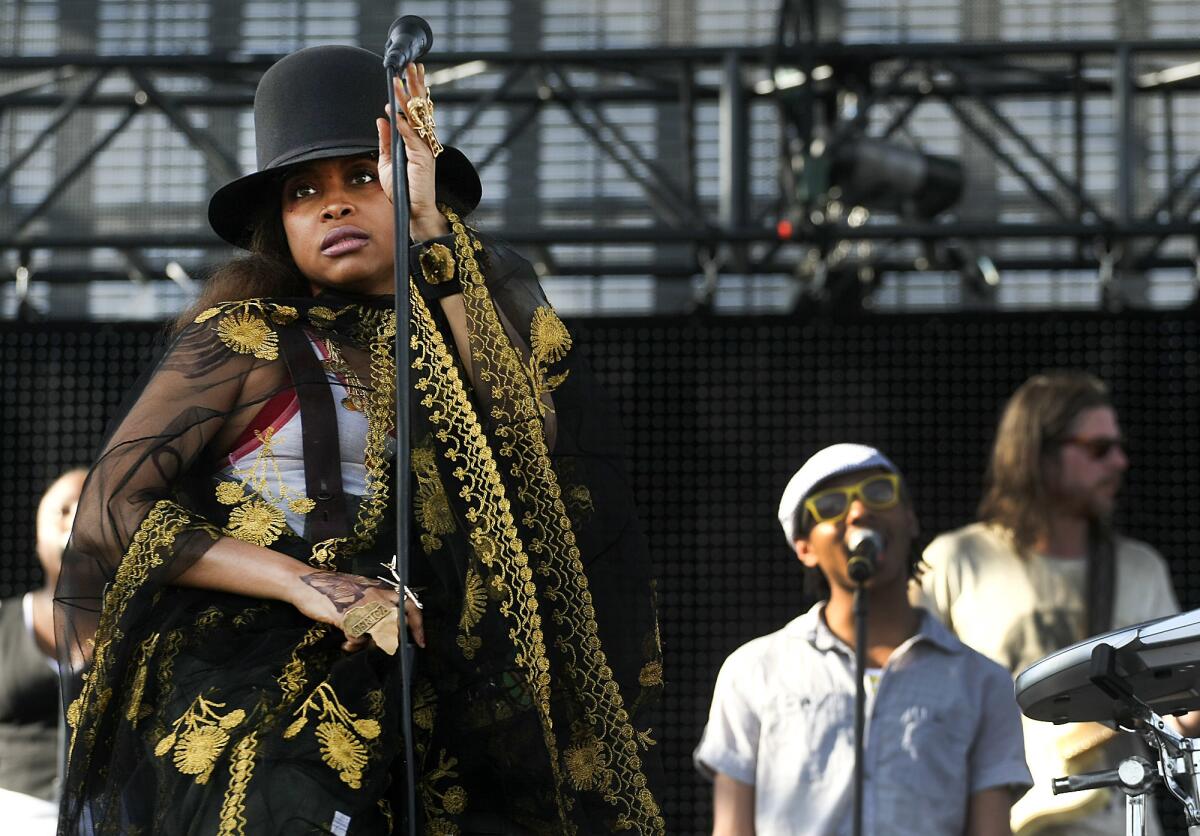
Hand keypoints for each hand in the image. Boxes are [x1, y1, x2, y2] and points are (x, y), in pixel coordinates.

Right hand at [293, 570, 425, 650]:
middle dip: (391, 640)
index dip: (418, 626)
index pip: (410, 606)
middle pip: (397, 624)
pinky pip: (358, 638)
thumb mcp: (362, 592)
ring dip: (368, 644)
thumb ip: (376, 605)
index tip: (420, 643)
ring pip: (380, 634)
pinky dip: (352, 645)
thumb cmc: (334, 589)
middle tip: (381, 647)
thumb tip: (387, 629)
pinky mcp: (347, 616)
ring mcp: (363, 606)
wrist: (307, 583)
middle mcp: (376, 597)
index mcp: (381, 590)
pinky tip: (345, 644)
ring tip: (356, 643)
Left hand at [376, 62, 449, 241]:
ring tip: (400, 81)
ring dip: (406, 99)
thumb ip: (386, 140)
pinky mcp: (423, 160)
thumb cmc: (403, 190)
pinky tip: (396, 113)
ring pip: (416, 119)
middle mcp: (424, 142)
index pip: (415, 110)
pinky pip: (412, 139)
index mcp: (417, 140)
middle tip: (413, 65)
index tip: (408, 72)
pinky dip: (404, 126)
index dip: (412, 91)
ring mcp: (425, 150)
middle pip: (420, 108)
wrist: (414, 212)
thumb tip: (382, 118)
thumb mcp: (388, 162)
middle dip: (415, 85)